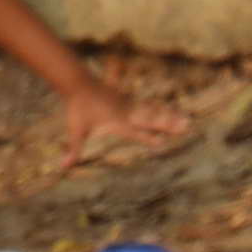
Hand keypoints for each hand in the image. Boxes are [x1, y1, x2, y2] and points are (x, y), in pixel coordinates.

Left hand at [58, 81, 188, 167]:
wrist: (80, 84)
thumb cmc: (78, 110)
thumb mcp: (76, 130)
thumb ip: (74, 149)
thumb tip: (63, 166)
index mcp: (117, 122)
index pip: (135, 132)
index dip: (148, 137)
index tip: (162, 142)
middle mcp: (127, 113)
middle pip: (151, 119)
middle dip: (168, 124)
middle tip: (186, 126)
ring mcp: (131, 105)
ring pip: (154, 111)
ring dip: (171, 116)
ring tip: (187, 120)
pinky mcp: (131, 100)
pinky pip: (150, 105)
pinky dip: (163, 108)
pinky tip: (175, 111)